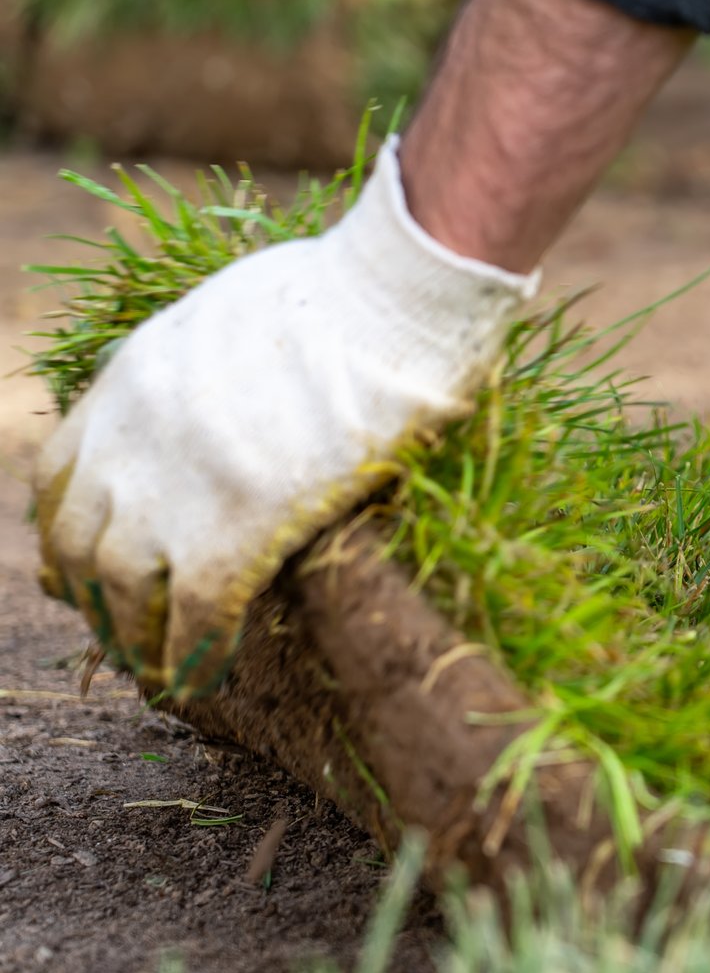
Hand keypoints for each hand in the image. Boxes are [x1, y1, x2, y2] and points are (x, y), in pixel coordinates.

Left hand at [33, 136, 540, 695]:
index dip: (69, 528)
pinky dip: (192, 656)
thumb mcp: (233, 313)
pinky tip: (206, 678)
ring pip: (122, 592)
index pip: (59, 475)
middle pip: (75, 543)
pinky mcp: (237, 531)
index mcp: (128, 381)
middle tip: (119, 628)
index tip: (86, 561)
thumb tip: (230, 392)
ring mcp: (175, 490)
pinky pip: (195, 618)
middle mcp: (129, 440)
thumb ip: (206, 364)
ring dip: (136, 638)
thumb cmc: (343, 294)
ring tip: (159, 669)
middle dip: (89, 595)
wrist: (389, 300)